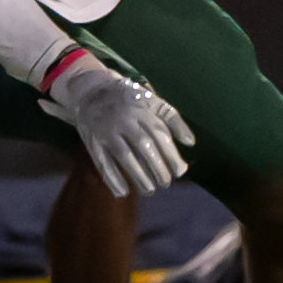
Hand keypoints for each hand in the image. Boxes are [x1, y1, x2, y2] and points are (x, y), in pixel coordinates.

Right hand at [40, 52, 193, 196]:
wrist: (91, 89)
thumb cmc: (130, 99)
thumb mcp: (153, 102)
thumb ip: (173, 120)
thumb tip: (191, 143)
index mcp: (143, 110)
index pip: (160, 135)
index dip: (171, 155)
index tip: (179, 172)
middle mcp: (125, 120)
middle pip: (144, 147)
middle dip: (157, 168)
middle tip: (166, 183)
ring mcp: (107, 131)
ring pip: (124, 156)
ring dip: (138, 176)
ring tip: (150, 190)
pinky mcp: (93, 141)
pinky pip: (102, 163)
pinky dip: (112, 179)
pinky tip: (123, 192)